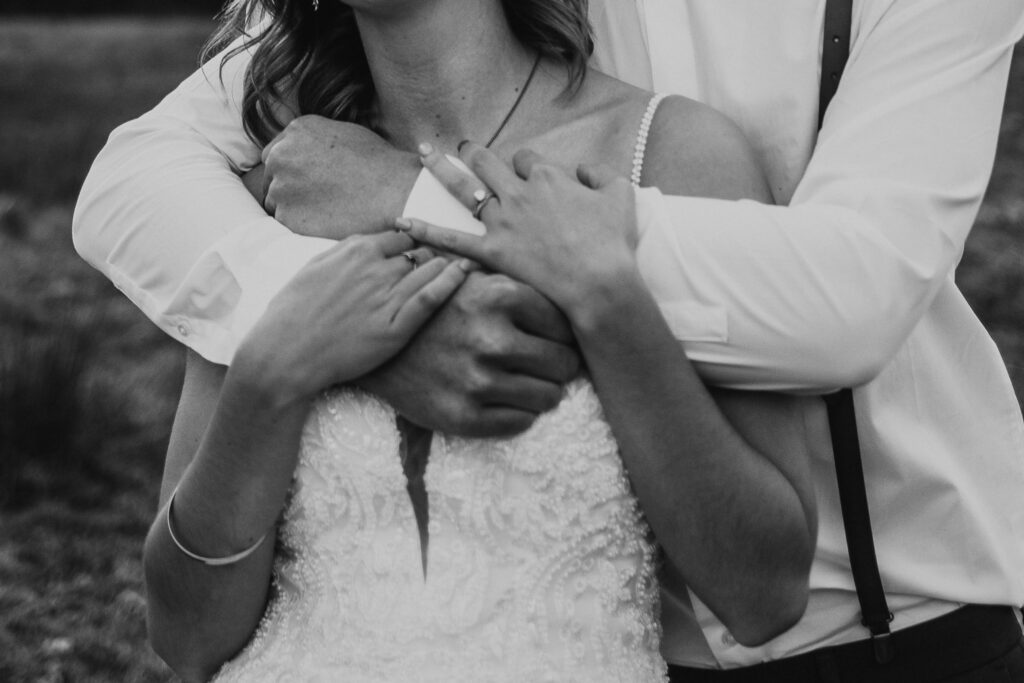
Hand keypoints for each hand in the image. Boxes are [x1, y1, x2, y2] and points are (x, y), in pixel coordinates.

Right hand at [237, 232, 468, 405]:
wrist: (284, 354)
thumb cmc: (293, 313)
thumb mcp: (315, 267)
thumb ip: (345, 251)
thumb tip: (368, 243)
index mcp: (356, 249)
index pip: (402, 237)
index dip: (415, 246)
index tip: (424, 256)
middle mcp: (375, 267)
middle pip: (421, 251)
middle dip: (434, 258)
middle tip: (452, 266)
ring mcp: (387, 296)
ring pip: (431, 269)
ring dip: (448, 267)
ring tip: (467, 269)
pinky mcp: (395, 327)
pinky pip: (431, 298)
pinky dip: (451, 283)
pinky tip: (466, 275)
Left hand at [251, 116, 420, 238]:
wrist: (392, 192)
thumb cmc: (378, 163)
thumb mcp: (345, 133)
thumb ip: (315, 139)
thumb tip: (306, 150)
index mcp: (296, 131)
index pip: (276, 153)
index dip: (290, 169)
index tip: (304, 180)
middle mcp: (282, 155)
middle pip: (271, 177)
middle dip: (287, 187)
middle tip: (314, 199)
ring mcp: (281, 187)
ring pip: (275, 202)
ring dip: (292, 207)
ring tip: (323, 211)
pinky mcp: (287, 216)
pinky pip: (286, 223)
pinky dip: (301, 225)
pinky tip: (325, 222)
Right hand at [356, 271, 580, 436]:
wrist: (374, 345)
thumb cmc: (434, 308)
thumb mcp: (472, 278)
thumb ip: (520, 286)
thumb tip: (579, 301)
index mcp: (499, 297)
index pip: (565, 327)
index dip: (561, 335)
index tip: (550, 339)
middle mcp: (492, 339)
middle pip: (564, 365)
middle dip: (558, 365)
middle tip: (544, 364)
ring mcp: (477, 382)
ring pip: (548, 397)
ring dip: (542, 391)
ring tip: (525, 381)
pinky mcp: (463, 417)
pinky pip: (521, 422)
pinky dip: (519, 412)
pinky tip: (502, 398)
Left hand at [402, 143, 637, 316]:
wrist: (598, 284)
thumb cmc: (613, 242)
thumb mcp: (621, 196)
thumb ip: (601, 175)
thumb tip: (584, 170)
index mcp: (547, 177)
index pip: (527, 159)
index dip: (525, 164)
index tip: (526, 173)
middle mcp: (519, 193)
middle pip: (488, 163)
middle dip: (474, 152)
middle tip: (463, 147)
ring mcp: (502, 222)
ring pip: (464, 188)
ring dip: (443, 170)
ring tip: (426, 156)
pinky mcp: (491, 252)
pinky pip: (451, 239)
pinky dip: (426, 230)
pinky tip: (403, 223)